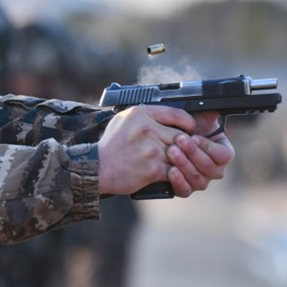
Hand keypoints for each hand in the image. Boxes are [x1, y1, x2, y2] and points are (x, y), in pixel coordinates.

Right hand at [98, 106, 233, 196]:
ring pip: (180, 153)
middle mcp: (147, 129)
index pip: (176, 113)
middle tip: (182, 149)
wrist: (97, 168)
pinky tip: (168, 172)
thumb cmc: (110, 145)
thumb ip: (145, 115)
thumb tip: (167, 116)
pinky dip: (174, 173)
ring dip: (180, 159)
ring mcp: (151, 149)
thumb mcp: (122, 119)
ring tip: (174, 161)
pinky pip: (174, 170)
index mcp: (140, 113)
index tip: (189, 128)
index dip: (187, 122)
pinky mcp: (153, 168)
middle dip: (183, 144)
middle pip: (180, 135)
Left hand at [166, 111, 234, 196]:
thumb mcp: (197, 117)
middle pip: (211, 169)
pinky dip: (178, 181)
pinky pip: (185, 191)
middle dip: (194, 153)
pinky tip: (170, 170)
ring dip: (184, 165)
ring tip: (171, 151)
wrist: (164, 139)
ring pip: (198, 180)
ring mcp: (200, 181)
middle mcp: (214, 170)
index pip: (224, 156)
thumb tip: (216, 106)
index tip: (195, 137)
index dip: (209, 147)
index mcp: (222, 153)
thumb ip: (209, 113)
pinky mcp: (185, 188)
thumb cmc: (183, 127)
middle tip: (179, 140)